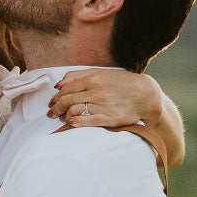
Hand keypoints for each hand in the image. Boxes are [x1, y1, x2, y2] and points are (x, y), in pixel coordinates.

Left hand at [47, 69, 162, 130]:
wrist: (145, 94)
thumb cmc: (121, 83)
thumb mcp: (101, 73)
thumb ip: (79, 76)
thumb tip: (59, 84)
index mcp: (93, 79)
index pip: (66, 89)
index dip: (55, 97)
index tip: (51, 103)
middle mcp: (96, 91)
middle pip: (68, 100)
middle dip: (55, 108)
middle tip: (51, 114)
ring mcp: (103, 104)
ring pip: (75, 110)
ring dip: (64, 116)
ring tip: (61, 119)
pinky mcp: (111, 118)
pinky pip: (89, 120)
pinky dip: (77, 122)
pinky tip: (71, 123)